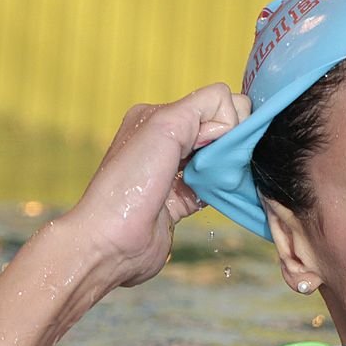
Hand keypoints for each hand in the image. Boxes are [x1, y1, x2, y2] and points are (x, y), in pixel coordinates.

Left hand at [65, 84, 250, 287]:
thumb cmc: (129, 186)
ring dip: (227, 166)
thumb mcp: (165, 126)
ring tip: (216, 180)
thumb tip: (233, 123)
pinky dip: (224, 188)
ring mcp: (175, 171)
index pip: (215, 101)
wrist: (112, 243)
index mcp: (158, 116)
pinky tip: (220, 193)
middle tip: (215, 163)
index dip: (226, 120)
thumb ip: (203, 107)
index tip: (212, 142)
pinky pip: (216, 186)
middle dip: (230, 143)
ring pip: (221, 157)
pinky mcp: (183, 200)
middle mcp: (166, 140)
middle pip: (221, 128)